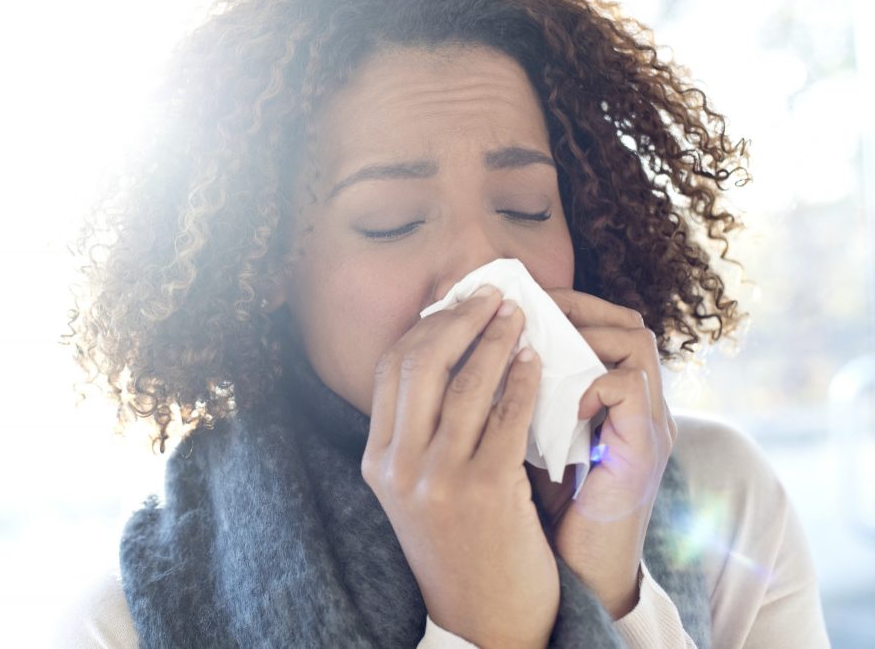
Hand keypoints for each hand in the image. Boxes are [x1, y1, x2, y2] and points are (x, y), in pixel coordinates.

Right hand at [362, 286, 558, 648]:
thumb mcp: (419, 489)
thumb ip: (421, 432)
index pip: (391, 370)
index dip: (426, 327)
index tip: (457, 303)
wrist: (485, 618)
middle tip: (491, 296)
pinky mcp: (486, 491)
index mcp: (376, 462)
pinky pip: (508, 414)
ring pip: (466, 382)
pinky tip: (536, 360)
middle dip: (459, 319)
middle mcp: (398, 467)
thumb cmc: (460, 545)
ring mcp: (439, 479)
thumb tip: (448, 353)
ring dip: (496, 338)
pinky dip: (523, 379)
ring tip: (518, 316)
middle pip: (420, 364)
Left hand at [533, 289, 676, 618]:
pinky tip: (551, 399)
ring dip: (579, 334)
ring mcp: (650, 427)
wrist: (578, 578)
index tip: (509, 302)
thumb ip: (516, 400)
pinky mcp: (646, 453)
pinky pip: (629, 385)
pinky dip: (587, 381)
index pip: (606, 322)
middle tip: (518, 307)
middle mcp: (642, 407)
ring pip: (636, 340)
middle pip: (628, 320)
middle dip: (571, 306)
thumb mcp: (526, 442)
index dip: (562, 304)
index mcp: (614, 401)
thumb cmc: (543, 511)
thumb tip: (466, 352)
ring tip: (530, 342)